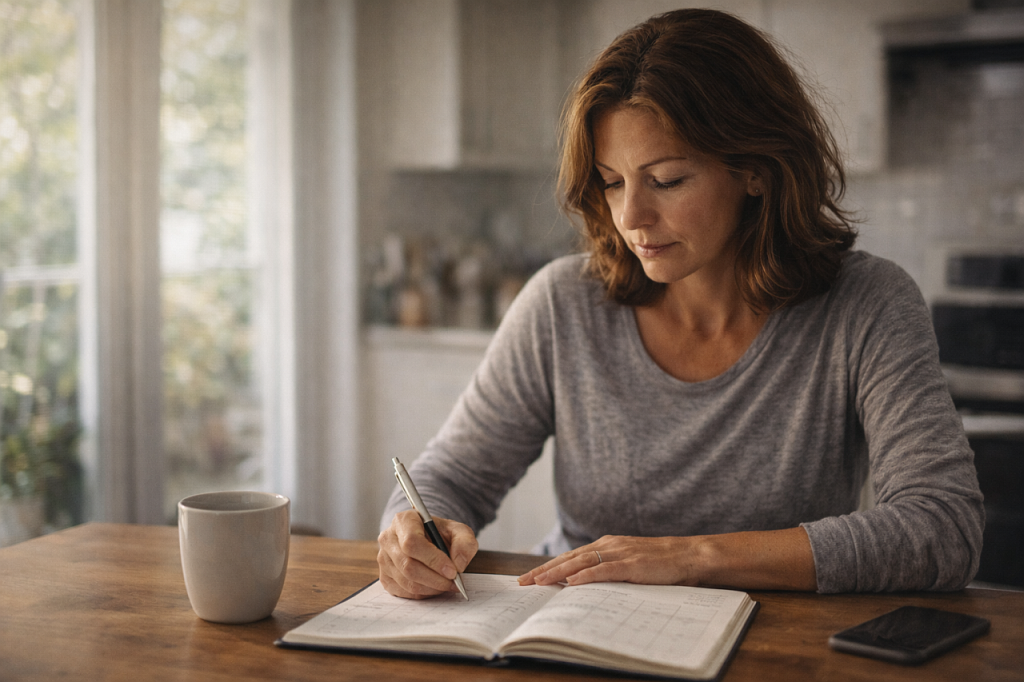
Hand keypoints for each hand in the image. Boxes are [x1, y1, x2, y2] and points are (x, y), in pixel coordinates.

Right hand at [378, 510, 477, 598]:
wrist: (428, 539)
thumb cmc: (440, 534)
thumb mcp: (459, 531)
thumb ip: (465, 543)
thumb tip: (458, 564)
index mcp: (403, 520)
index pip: (412, 542)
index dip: (433, 559)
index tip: (452, 571)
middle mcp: (388, 539)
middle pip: (408, 565)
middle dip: (435, 578)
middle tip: (453, 582)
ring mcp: (383, 559)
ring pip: (406, 581)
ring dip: (431, 588)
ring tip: (447, 585)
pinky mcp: (385, 577)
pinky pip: (404, 592)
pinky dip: (423, 593)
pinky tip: (435, 587)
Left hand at [518, 535, 697, 587]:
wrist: (688, 555)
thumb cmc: (660, 563)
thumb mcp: (629, 563)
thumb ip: (608, 569)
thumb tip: (584, 584)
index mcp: (607, 545)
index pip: (571, 556)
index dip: (549, 566)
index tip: (530, 576)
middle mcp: (609, 545)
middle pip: (570, 557)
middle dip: (544, 569)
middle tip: (523, 581)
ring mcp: (620, 553)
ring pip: (581, 562)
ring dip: (557, 571)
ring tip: (539, 581)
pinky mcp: (631, 564)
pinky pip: (604, 569)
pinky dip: (586, 574)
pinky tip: (572, 581)